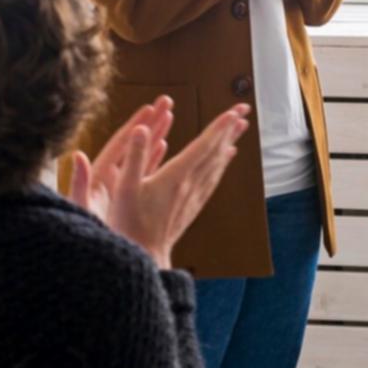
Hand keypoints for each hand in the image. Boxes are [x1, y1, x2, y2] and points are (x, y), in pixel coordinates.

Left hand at [69, 96, 174, 224]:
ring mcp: (118, 185)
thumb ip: (78, 183)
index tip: (150, 107)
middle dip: (149, 121)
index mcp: (100, 177)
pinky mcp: (124, 196)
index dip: (135, 126)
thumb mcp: (81, 209)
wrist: (86, 255)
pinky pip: (143, 171)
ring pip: (139, 154)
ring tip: (169, 116)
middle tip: (165, 102)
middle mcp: (109, 176)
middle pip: (132, 143)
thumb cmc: (83, 234)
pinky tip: (164, 145)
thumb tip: (76, 156)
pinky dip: (153, 156)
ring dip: (154, 134)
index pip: (120, 144)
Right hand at [71, 103, 251, 267]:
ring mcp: (194, 196)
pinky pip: (212, 179)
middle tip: (244, 110)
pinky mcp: (193, 205)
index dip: (220, 126)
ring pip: (217, 164)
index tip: (235, 111)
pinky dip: (221, 164)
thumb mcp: (123, 188)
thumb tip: (139, 128)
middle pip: (215, 151)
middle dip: (229, 128)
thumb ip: (134, 156)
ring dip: (228, 142)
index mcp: (175, 177)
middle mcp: (190, 184)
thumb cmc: (129, 224)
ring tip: (239, 128)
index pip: (203, 145)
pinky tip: (225, 158)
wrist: (145, 257)